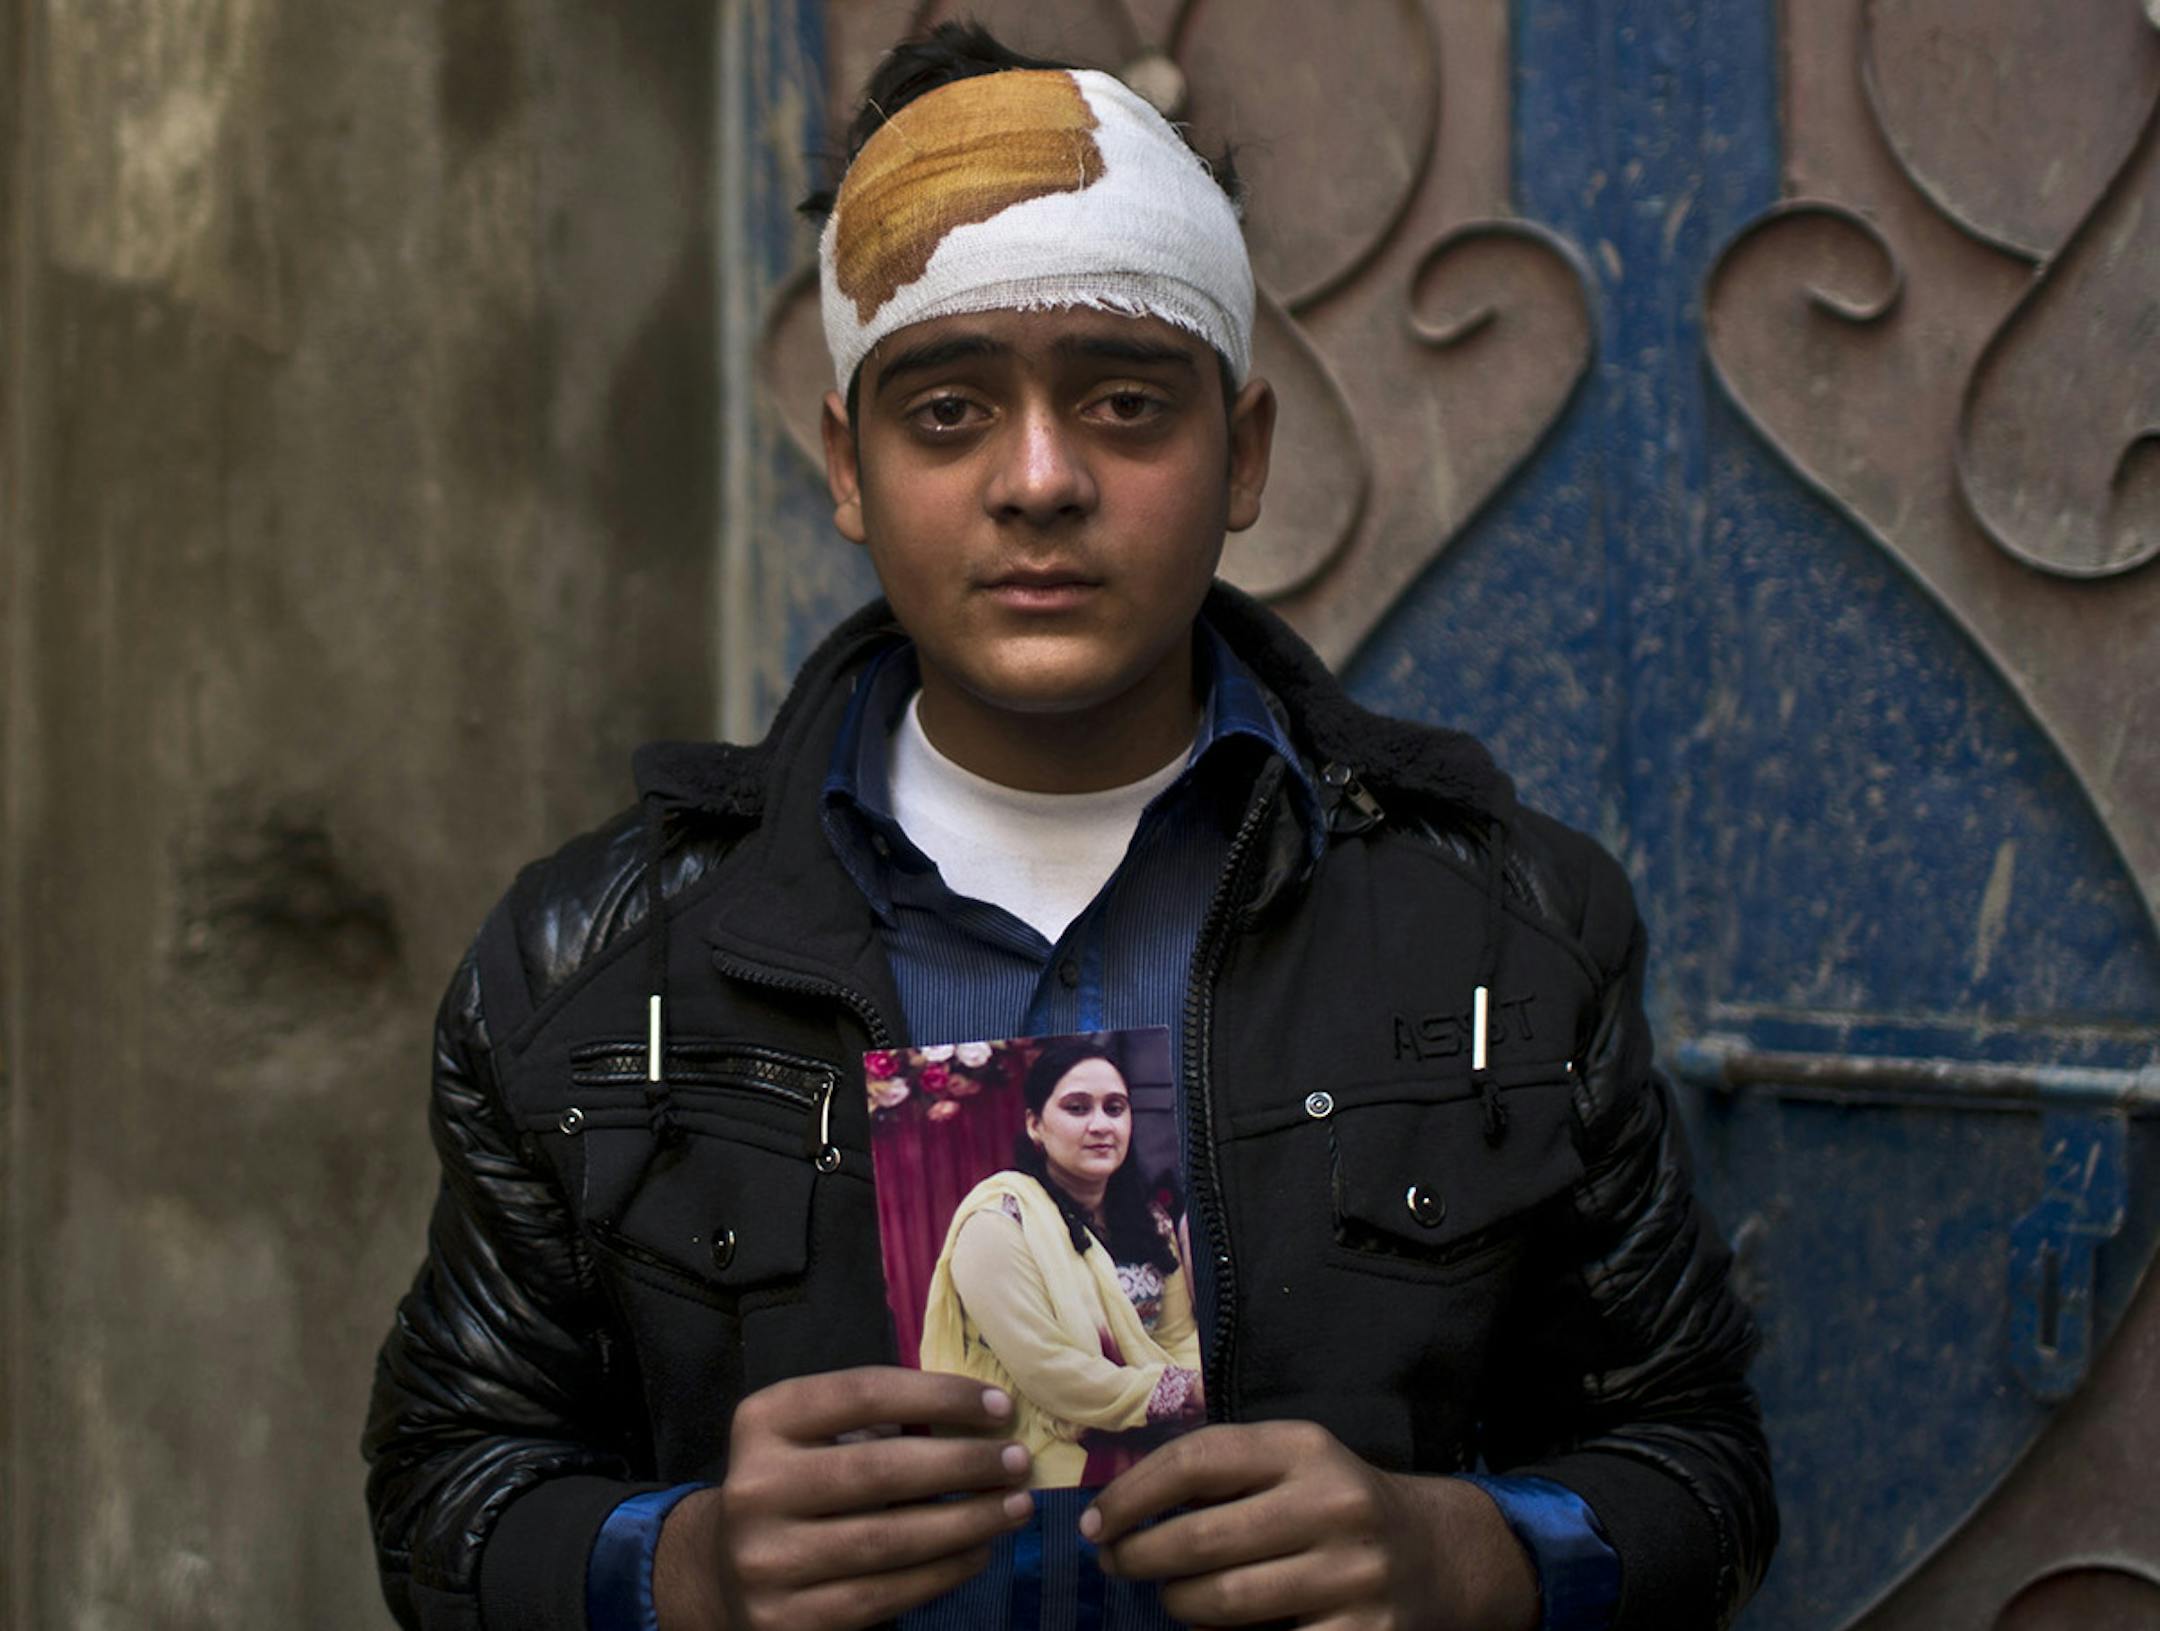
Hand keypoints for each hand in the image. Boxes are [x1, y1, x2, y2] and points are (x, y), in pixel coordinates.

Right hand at [654, 1367, 1034, 1630]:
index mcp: (764, 1421)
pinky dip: (941, 1573)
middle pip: (880, 1470)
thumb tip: (981, 1417)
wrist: (723, 1569)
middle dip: (964, 1464)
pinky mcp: (786, 1620)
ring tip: (1014, 1507)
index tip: (999, 1406)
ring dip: (967, 1522)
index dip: (938, 1395)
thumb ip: (880, 1418)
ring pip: (888, 1541)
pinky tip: (978, 1552)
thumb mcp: (816, 1433)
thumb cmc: (798, 1481)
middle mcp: (756, 1487)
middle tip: (1018, 1461)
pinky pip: (882, 1597)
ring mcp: (767, 1560)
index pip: (863, 1393)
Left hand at [1080, 1420, 1538, 1630]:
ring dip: (1177, 1604)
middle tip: (1116, 1564)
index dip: (1132, 1494)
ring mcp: (1354, 1574)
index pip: (1195, 1461)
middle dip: (1140, 1556)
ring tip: (1167, 1597)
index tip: (1097, 1523)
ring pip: (1225, 1601)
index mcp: (1304, 1449)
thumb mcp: (1293, 1465)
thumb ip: (1223, 1474)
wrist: (1438, 1555)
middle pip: (1201, 1538)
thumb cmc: (1336, 1505)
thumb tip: (1121, 1507)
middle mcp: (1333, 1503)